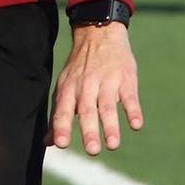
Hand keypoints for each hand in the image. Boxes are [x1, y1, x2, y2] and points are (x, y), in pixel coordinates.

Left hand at [51, 23, 142, 154]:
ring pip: (108, 106)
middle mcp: (86, 86)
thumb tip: (49, 143)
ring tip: (112, 145)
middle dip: (89, 131)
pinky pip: (130, 97)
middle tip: (92, 151)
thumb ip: (58, 115)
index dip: (61, 127)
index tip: (61, 144)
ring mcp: (107, 82)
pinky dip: (133, 111)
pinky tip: (136, 125)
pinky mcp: (126, 79)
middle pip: (87, 111)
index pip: (63, 110)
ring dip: (111, 126)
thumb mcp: (65, 87)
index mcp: (69, 89)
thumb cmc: (79, 68)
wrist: (99, 34)